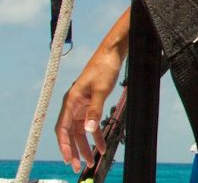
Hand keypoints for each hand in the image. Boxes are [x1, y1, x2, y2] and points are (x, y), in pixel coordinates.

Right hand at [55, 48, 121, 171]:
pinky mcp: (91, 104)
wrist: (113, 53)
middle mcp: (73, 105)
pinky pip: (91, 124)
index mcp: (71, 101)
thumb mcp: (101, 90)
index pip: (62, 129)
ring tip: (91, 161)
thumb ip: (94, 110)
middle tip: (79, 167)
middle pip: (70, 133)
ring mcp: (82, 105)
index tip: (69, 159)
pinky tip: (102, 146)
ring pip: (81, 131)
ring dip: (85, 146)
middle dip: (74, 151)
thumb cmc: (104, 67)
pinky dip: (96, 135)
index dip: (64, 146)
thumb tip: (88, 130)